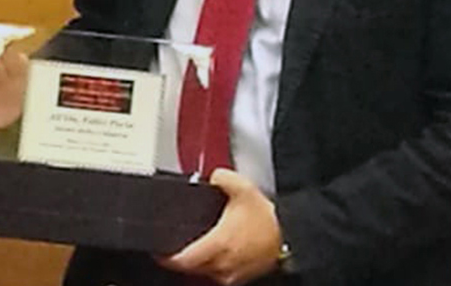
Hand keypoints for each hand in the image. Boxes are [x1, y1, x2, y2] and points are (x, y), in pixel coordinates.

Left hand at [158, 169, 281, 285]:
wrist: (291, 234)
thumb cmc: (268, 218)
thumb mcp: (242, 189)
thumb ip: (222, 178)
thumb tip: (213, 174)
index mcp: (217, 245)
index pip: (182, 261)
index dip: (167, 257)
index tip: (159, 251)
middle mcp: (222, 265)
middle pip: (190, 268)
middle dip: (180, 258)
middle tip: (174, 246)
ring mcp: (231, 274)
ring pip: (204, 272)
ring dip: (198, 262)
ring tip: (196, 246)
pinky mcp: (241, 277)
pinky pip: (219, 274)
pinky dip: (214, 265)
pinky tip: (218, 252)